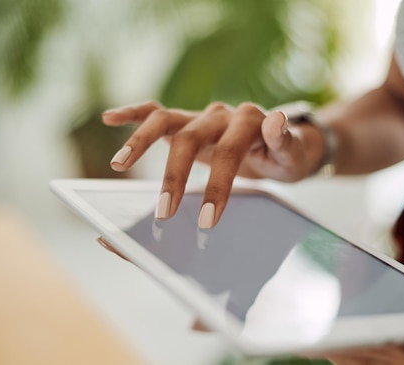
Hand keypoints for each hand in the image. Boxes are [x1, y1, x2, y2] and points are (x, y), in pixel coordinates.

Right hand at [102, 101, 325, 227]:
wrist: (281, 145)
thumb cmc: (286, 157)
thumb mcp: (294, 156)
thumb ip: (285, 140)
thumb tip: (276, 119)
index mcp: (250, 121)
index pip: (228, 152)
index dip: (217, 186)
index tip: (208, 221)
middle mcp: (221, 115)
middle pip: (191, 138)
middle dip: (175, 176)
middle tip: (165, 213)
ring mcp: (200, 117)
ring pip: (164, 120)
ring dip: (140, 142)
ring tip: (118, 166)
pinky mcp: (186, 122)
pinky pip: (156, 112)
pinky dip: (133, 114)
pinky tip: (109, 118)